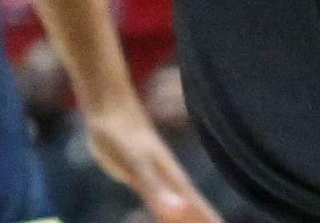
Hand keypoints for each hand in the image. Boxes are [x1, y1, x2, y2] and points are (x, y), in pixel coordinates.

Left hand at [82, 96, 222, 222]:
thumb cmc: (121, 133)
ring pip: (179, 206)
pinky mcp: (142, 177)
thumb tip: (176, 212)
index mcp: (174, 180)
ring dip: (189, 218)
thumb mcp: (136, 162)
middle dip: (205, 220)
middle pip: (194, 209)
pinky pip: (163, 201)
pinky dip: (170, 213)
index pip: (199, 209)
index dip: (211, 221)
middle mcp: (171, 180)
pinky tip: (171, 215)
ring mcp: (157, 178)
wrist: (109, 107)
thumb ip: (155, 187)